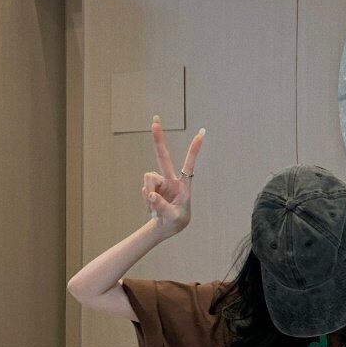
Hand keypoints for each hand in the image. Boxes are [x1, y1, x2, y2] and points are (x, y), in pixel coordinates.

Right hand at [141, 115, 204, 236]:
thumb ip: (163, 207)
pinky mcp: (151, 187)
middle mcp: (171, 180)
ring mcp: (160, 183)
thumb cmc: (176, 221)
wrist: (166, 226)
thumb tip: (150, 194)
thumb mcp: (173, 218)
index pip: (189, 166)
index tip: (201, 134)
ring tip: (156, 210)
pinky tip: (153, 210)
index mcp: (184, 185)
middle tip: (155, 120)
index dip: (194, 151)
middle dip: (158, 140)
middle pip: (163, 157)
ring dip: (149, 194)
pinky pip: (144, 189)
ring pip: (148, 179)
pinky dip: (147, 201)